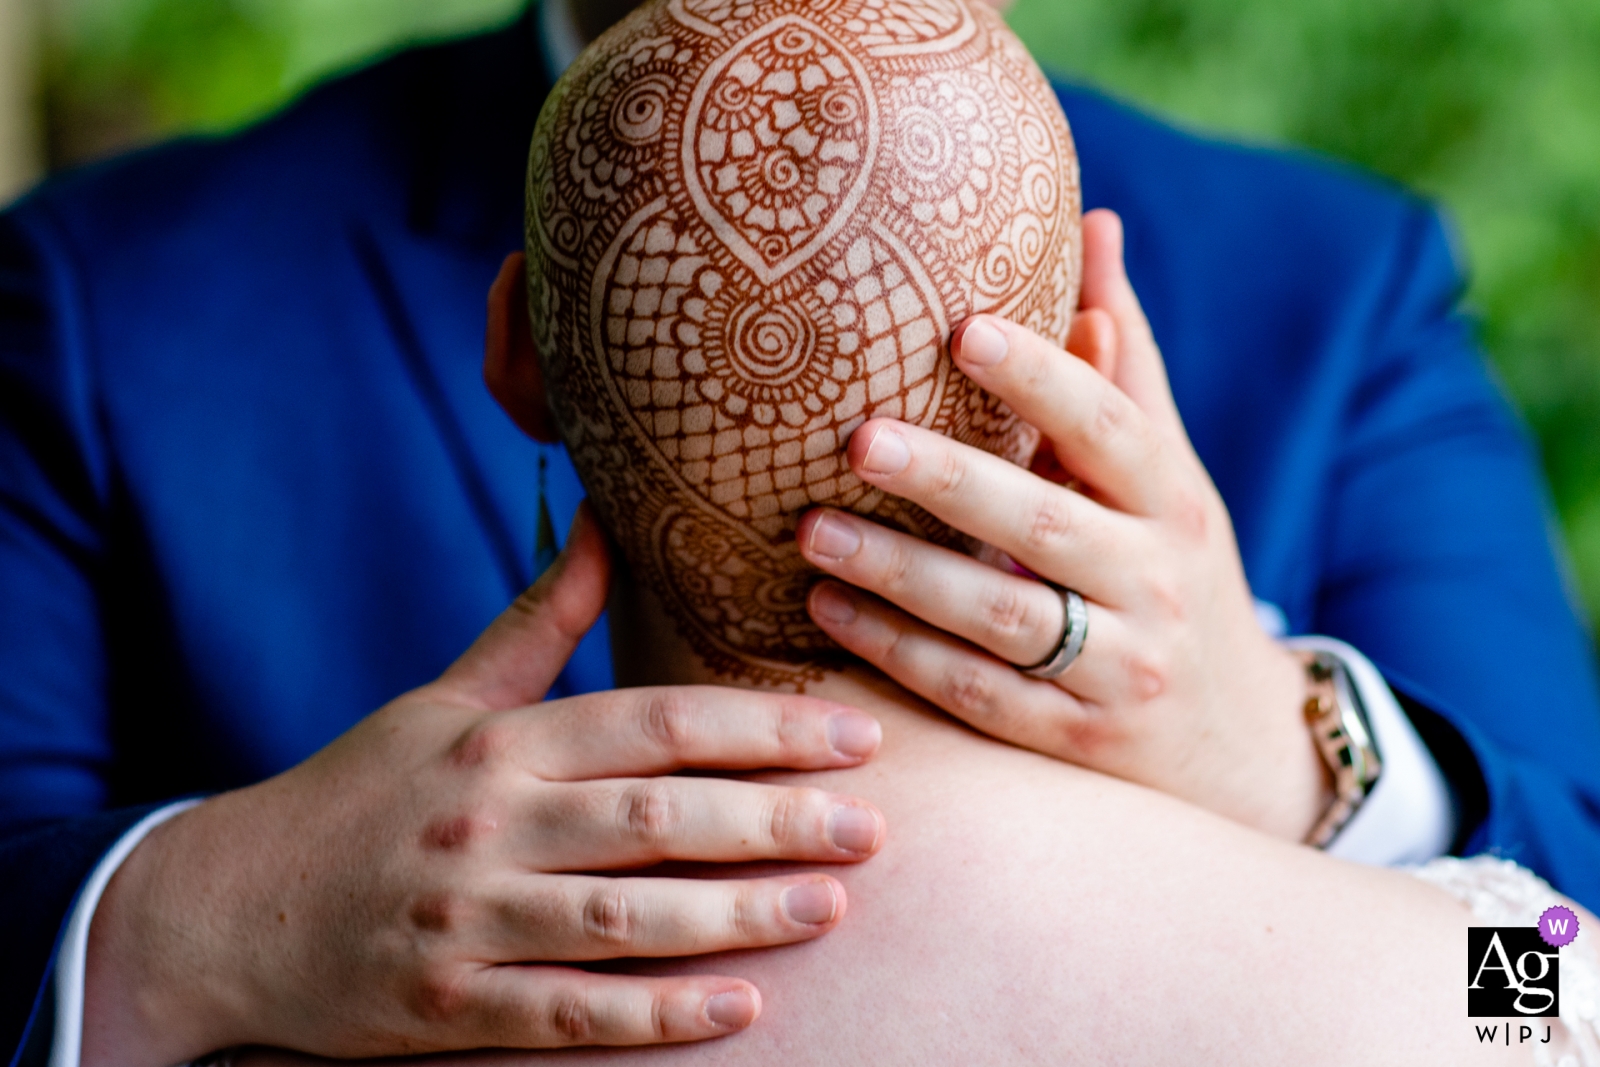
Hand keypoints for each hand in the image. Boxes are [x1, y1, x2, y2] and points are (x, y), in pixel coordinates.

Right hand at [84, 506, 885, 1065]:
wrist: (227, 907)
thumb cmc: (358, 791)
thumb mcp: (444, 696)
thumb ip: (538, 620)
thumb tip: (603, 520)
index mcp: (500, 740)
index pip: (655, 722)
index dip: (763, 729)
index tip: (855, 735)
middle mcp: (488, 822)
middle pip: (658, 816)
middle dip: (777, 820)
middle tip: (874, 825)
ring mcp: (467, 917)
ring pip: (627, 918)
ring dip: (737, 914)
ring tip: (830, 905)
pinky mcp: (448, 1005)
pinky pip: (570, 1013)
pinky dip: (657, 1015)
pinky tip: (741, 1007)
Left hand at [798, 209, 1328, 840]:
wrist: (1235, 744)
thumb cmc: (1173, 569)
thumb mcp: (1168, 472)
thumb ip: (1124, 359)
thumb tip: (1095, 223)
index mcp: (1173, 500)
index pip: (1112, 427)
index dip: (1043, 378)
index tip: (963, 328)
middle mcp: (1155, 583)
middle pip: (1045, 525)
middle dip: (951, 482)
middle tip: (857, 441)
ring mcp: (1119, 670)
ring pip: (1000, 618)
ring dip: (901, 576)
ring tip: (810, 533)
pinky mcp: (1074, 741)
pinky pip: (977, 694)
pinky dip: (901, 654)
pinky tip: (828, 610)